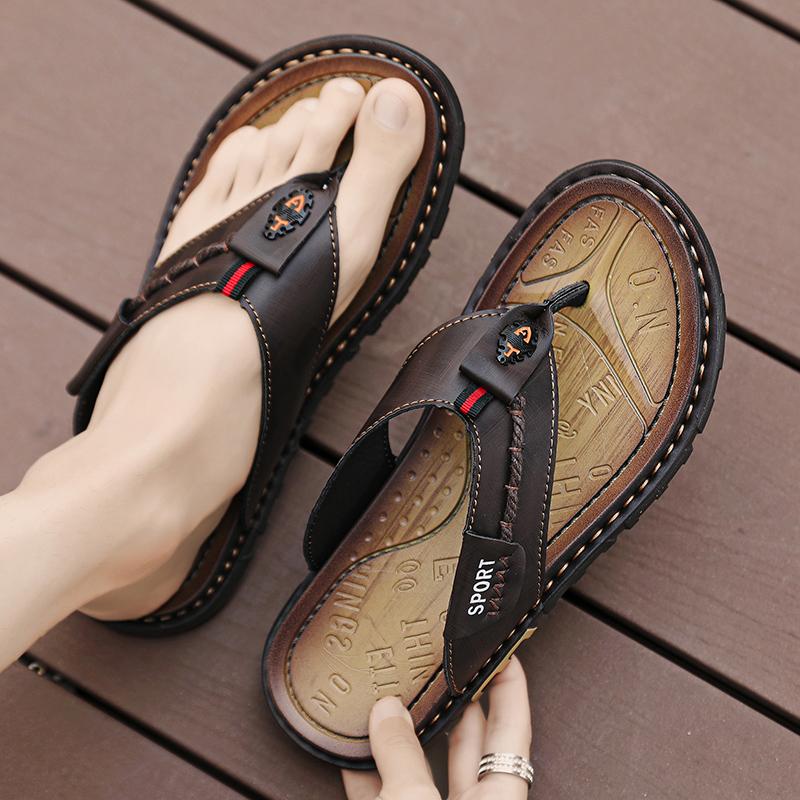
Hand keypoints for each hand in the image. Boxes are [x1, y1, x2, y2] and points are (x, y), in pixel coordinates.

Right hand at [342, 656, 531, 798]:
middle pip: (468, 744)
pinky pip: (383, 794)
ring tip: (387, 698)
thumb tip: (387, 710)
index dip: (510, 688)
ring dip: (402, 736)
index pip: (513, 731)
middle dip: (452, 702)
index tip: (502, 651)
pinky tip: (350, 749)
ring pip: (421, 768)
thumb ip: (403, 757)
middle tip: (439, 663)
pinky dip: (367, 772)